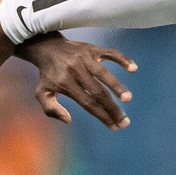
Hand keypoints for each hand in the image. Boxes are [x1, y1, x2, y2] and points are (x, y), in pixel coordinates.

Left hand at [17, 37, 136, 128]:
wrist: (47, 47)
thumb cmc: (47, 75)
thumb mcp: (41, 93)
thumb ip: (51, 109)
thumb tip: (68, 120)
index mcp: (65, 83)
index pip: (87, 103)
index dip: (102, 116)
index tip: (114, 127)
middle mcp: (76, 70)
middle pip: (98, 92)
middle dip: (112, 108)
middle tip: (125, 122)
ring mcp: (85, 58)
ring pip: (104, 74)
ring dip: (118, 87)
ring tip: (128, 99)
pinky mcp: (93, 49)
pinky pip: (110, 53)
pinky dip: (123, 59)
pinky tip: (133, 68)